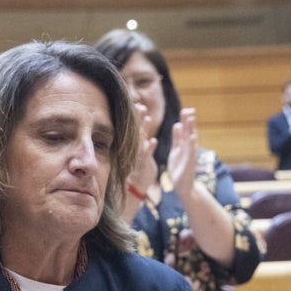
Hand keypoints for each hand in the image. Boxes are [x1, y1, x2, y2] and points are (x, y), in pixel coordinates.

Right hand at [123, 102, 158, 217]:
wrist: (138, 186)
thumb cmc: (141, 168)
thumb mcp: (141, 152)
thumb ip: (141, 138)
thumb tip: (141, 126)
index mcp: (138, 145)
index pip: (137, 128)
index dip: (137, 117)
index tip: (138, 104)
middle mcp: (137, 148)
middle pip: (138, 131)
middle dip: (139, 118)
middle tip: (141, 106)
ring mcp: (140, 156)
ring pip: (141, 140)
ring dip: (144, 129)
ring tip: (148, 118)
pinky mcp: (144, 165)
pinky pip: (147, 156)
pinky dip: (150, 149)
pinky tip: (153, 141)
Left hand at [166, 108, 197, 197]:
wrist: (183, 186)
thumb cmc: (179, 168)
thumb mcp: (176, 150)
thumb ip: (177, 138)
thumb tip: (178, 124)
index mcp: (183, 145)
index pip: (185, 129)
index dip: (185, 120)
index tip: (186, 109)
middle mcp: (188, 148)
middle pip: (189, 132)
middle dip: (189, 121)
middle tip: (190, 109)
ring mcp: (189, 155)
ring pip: (190, 139)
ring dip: (191, 129)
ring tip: (191, 118)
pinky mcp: (189, 163)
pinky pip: (190, 152)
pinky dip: (191, 144)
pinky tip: (192, 136)